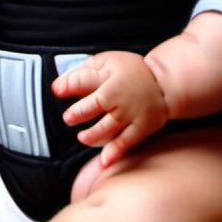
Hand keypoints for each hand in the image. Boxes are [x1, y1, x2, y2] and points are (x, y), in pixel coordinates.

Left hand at [52, 50, 167, 167]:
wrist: (163, 83)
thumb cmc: (130, 72)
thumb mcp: (107, 61)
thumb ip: (83, 71)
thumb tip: (58, 86)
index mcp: (109, 77)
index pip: (84, 80)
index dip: (68, 85)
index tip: (57, 91)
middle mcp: (119, 97)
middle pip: (94, 104)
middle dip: (78, 112)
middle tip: (69, 118)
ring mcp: (130, 114)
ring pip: (107, 127)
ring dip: (91, 135)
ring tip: (82, 137)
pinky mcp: (141, 127)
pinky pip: (126, 142)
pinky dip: (115, 152)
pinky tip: (104, 161)